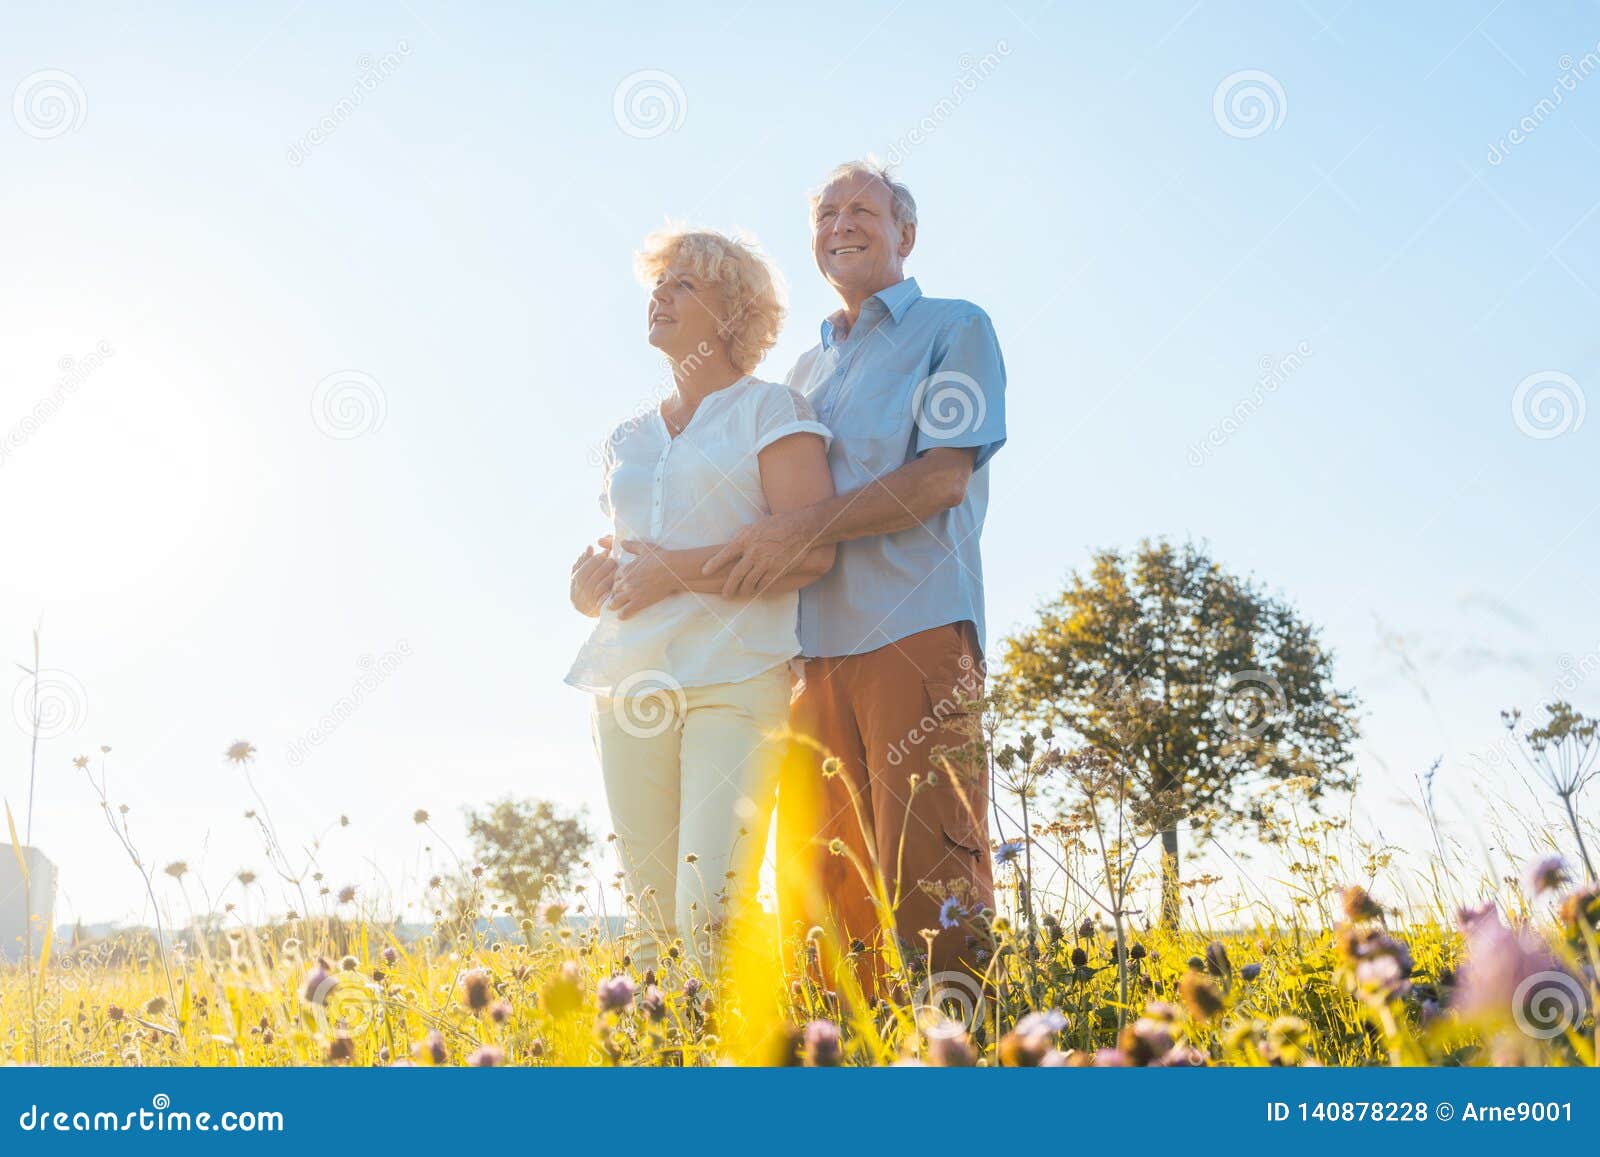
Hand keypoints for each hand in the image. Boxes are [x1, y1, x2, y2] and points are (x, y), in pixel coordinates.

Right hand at [569, 537, 615, 616]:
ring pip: (600, 588)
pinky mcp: (600, 608)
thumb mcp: (580, 572)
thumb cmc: (584, 584)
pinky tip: (618, 581)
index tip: (604, 553)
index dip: (594, 561)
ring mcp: (590, 601)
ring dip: (609, 576)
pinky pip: (607, 598)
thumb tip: (589, 547)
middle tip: (612, 560)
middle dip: (603, 567)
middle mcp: (581, 593)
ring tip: (617, 568)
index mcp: (575, 582)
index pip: (583, 571)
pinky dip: (612, 589)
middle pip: (592, 579)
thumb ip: (584, 559)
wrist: (586, 607)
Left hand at [611, 541, 677, 619]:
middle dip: (614, 593)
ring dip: (614, 605)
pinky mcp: (639, 602)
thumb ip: (632, 546)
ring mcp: (631, 593)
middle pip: (613, 590)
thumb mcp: (644, 548)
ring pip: (615, 602)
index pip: (614, 578)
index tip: (620, 584)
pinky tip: (621, 616)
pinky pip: (625, 611)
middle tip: (616, 597)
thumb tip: (622, 542)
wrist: (671, 570)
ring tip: (614, 608)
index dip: (616, 581)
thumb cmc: (660, 558)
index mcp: (626, 569)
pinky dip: (622, 615)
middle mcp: (625, 582)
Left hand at [702, 508, 819, 597]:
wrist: (801, 528)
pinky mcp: (778, 570)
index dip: (713, 564)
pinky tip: (758, 589)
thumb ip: (742, 537)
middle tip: (725, 595)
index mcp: (746, 539)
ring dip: (744, 590)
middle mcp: (754, 552)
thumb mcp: (755, 525)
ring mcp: (766, 562)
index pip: (725, 554)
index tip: (705, 572)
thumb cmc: (777, 524)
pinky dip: (759, 588)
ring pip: (750, 583)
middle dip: (729, 587)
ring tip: (742, 592)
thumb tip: (730, 547)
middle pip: (736, 575)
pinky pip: (764, 585)